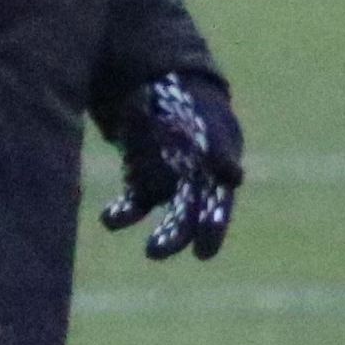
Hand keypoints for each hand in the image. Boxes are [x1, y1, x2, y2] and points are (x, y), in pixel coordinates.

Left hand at [99, 68, 242, 261]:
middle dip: (178, 238)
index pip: (218, 205)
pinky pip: (133, 206)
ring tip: (151, 251)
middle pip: (190, 219)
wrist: (168, 91)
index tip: (204, 252)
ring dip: (162, 238)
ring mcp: (169, 186)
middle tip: (164, 252)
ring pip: (167, 220)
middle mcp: (196, 185)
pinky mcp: (142, 184)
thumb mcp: (207, 121)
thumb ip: (218, 148)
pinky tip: (109, 217)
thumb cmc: (196, 108)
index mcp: (218, 171)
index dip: (214, 227)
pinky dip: (121, 214)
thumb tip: (234, 177)